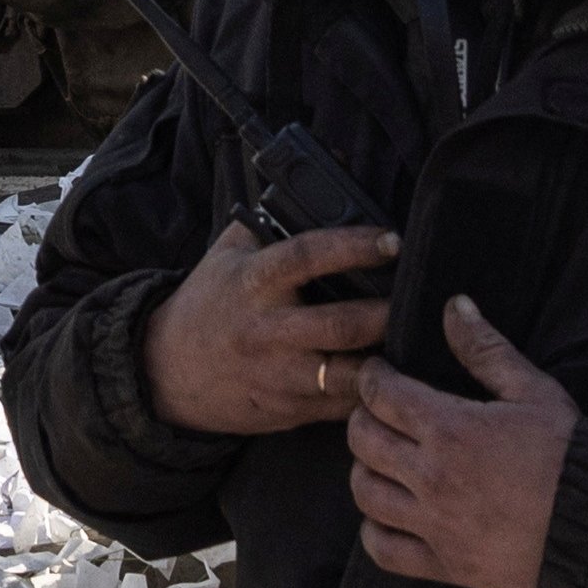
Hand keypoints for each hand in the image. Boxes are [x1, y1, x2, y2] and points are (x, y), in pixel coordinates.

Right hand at [148, 222, 399, 436]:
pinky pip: (344, 406)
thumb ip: (270, 219)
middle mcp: (267, 332)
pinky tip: (393, 376)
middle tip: (419, 299)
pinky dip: (373, 392)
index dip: (353, 246)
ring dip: (388, 360)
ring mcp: (280, 377)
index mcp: (253, 284)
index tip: (391, 240)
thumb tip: (329, 177)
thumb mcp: (229, 254)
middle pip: (341, 326)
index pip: (307, 257)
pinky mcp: (291, 411)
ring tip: (413, 341)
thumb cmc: (209, 304)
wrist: (168, 371)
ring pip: (349, 376)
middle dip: (387, 313)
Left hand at [347, 298, 579, 587]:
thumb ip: (486, 349)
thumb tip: (455, 306)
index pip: (380, 394)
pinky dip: (375, 530)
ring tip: (384, 459)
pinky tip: (389, 514)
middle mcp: (431, 477)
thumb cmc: (571, 455)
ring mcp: (433, 525)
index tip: (379, 373)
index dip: (372, 377)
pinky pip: (382, 550)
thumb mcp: (533, 391)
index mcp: (449, 429)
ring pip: (364, 493)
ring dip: (365, 470)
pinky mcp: (444, 565)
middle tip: (381, 412)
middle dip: (363, 417)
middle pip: (362, 440)